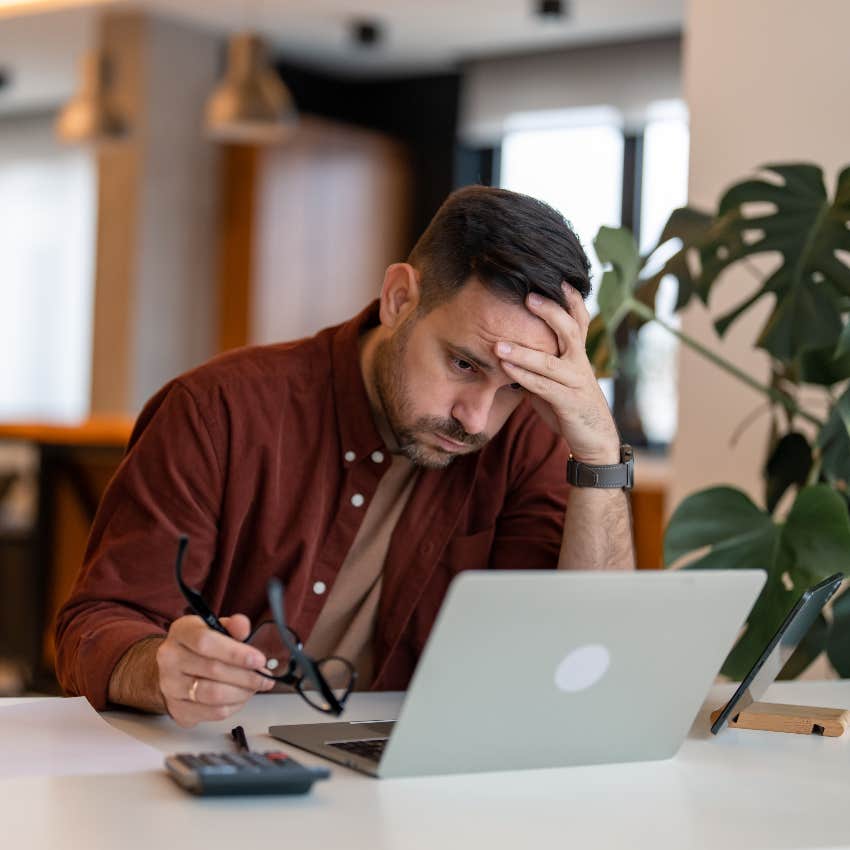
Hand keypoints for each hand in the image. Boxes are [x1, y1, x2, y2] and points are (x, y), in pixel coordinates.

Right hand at [156, 614, 274, 727]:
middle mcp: (170, 659)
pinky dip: (234, 706)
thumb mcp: (216, 628)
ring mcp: (170, 686)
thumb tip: (243, 626)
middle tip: (265, 677)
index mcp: (181, 632)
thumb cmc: (201, 646)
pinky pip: (213, 713)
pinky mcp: (177, 709)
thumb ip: (233, 626)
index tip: (258, 660)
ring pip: (213, 695)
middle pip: (213, 670)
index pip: (205, 642)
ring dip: (242, 692)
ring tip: (256, 686)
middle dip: (246, 675)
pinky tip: (242, 697)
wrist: (176, 667)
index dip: (235, 653)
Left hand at [496, 283, 619, 463]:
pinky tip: (505, 368)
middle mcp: (580, 363)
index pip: (579, 318)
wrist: (593, 437)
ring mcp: (576, 382)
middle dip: (550, 311)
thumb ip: (536, 360)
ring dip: (522, 351)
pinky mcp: (568, 402)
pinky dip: (522, 377)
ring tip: (497, 344)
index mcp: (577, 353)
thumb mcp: (554, 377)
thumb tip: (507, 343)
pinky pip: (543, 386)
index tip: (556, 276)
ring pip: (550, 361)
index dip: (570, 298)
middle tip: (527, 296)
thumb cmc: (568, 403)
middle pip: (570, 330)